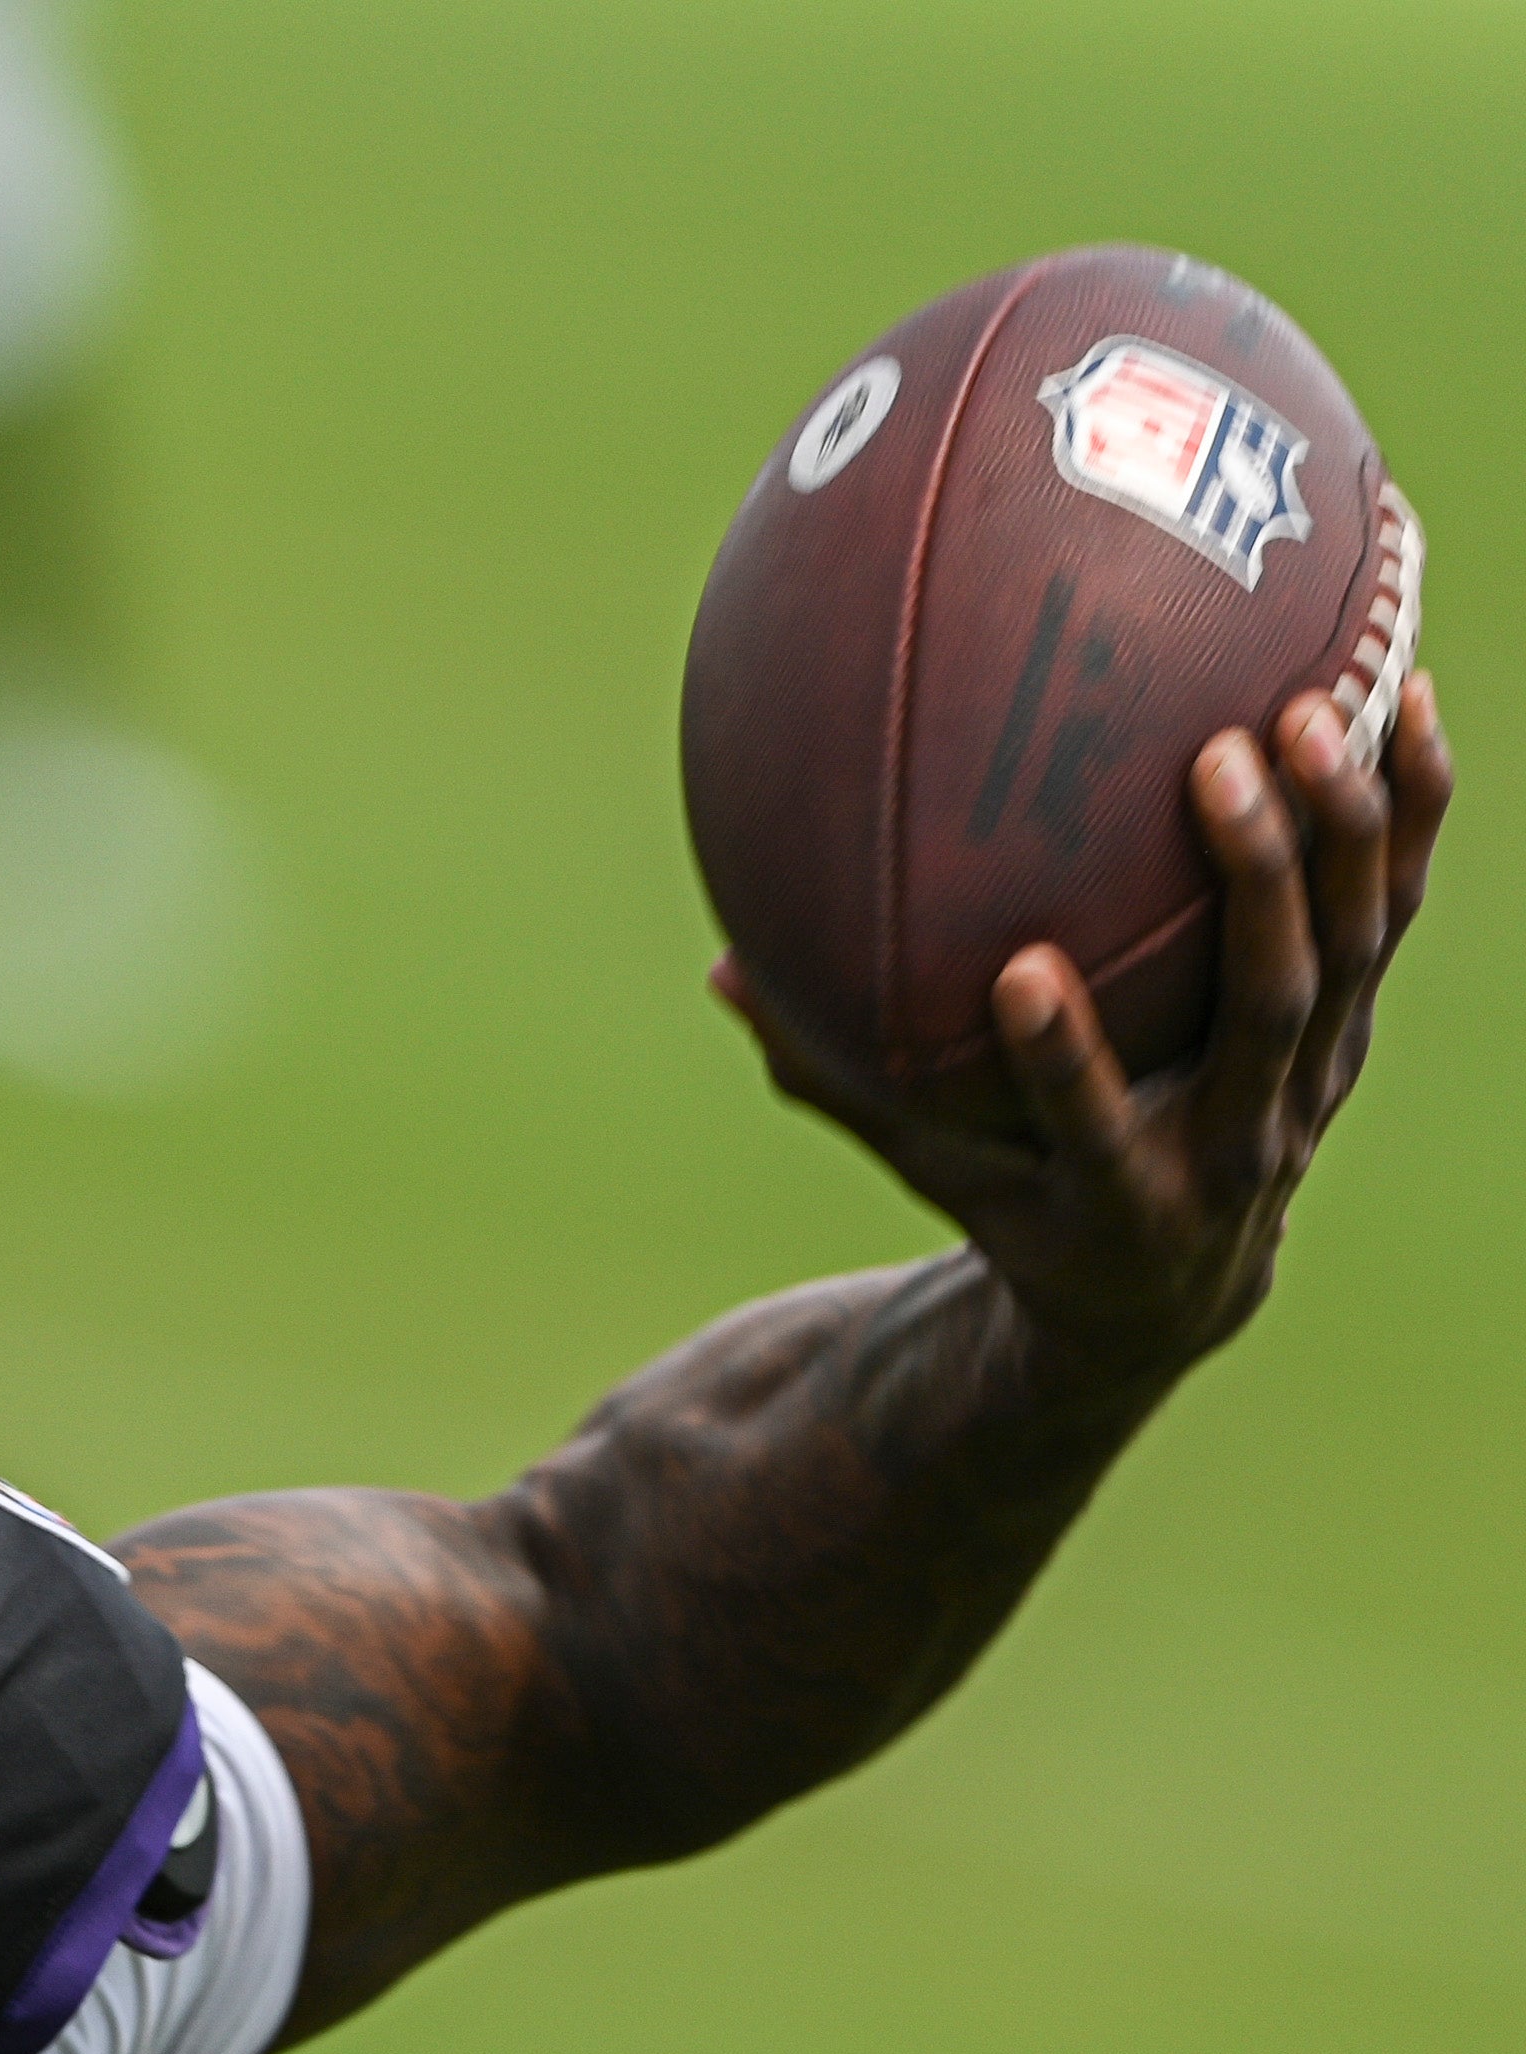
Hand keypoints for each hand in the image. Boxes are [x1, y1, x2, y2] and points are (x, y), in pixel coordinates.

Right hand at [718, 674, 1454, 1383]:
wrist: (1169, 1286)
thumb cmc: (1018, 1207)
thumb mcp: (925, 1167)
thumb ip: (834, 1074)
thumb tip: (722, 969)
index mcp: (1117, 1194)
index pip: (1092, 1128)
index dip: (1065, 1058)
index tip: (1022, 969)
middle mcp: (1233, 1144)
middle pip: (1265, 1012)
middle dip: (1253, 888)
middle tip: (1216, 762)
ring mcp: (1307, 1086)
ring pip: (1349, 955)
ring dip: (1337, 833)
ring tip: (1310, 708)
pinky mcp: (1348, 1030)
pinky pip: (1389, 911)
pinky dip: (1405, 812)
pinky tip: (1403, 694)